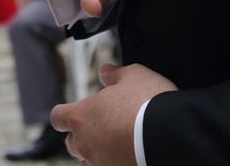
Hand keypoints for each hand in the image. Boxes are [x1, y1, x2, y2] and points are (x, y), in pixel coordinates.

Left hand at [51, 64, 177, 164]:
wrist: (171, 137)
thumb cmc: (149, 103)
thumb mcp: (134, 76)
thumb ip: (115, 74)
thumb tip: (105, 72)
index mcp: (81, 116)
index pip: (58, 117)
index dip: (64, 115)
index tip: (72, 115)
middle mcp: (84, 143)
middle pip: (71, 143)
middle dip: (81, 136)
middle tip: (101, 129)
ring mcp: (100, 163)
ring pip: (87, 162)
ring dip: (95, 154)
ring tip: (113, 146)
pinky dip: (112, 164)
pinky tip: (124, 157)